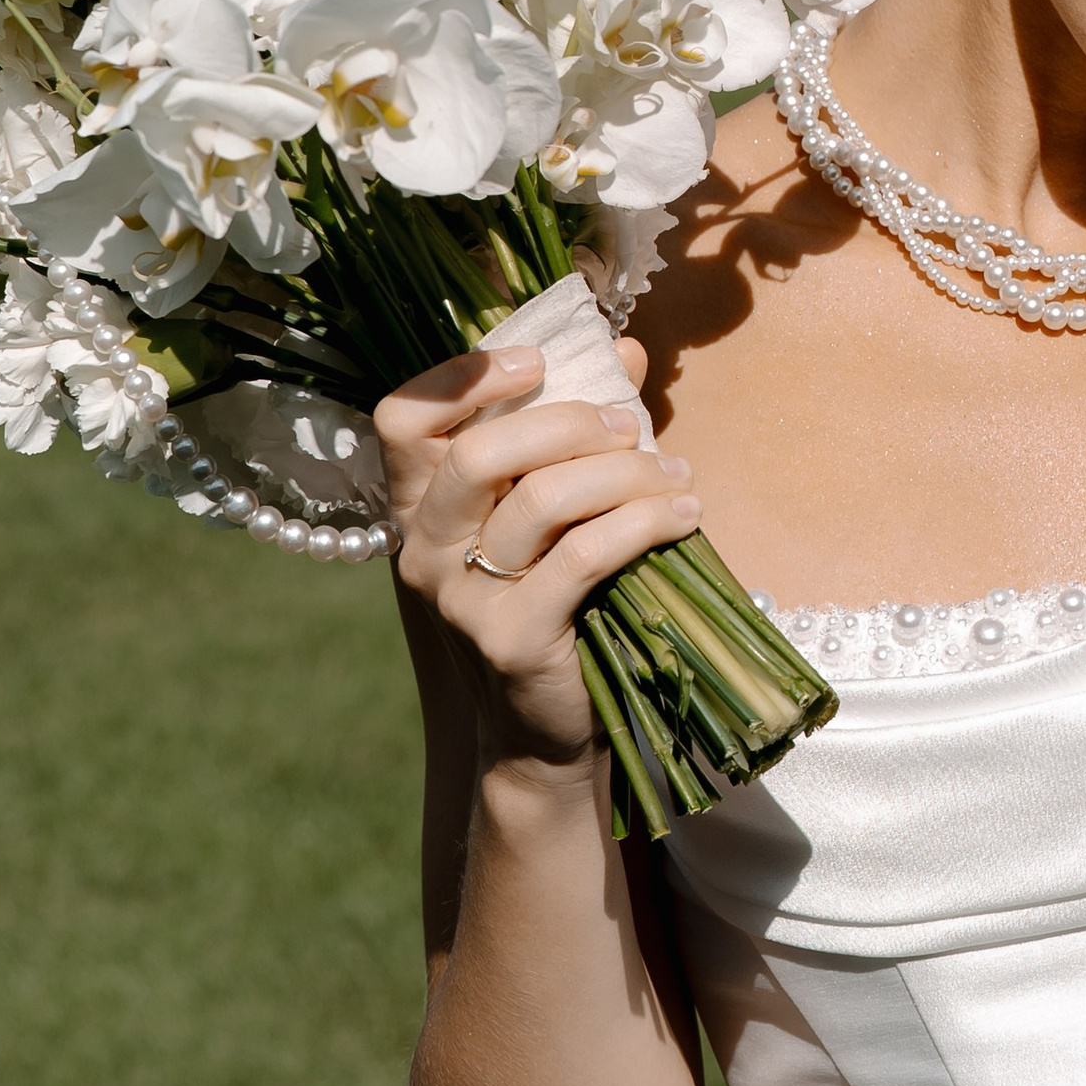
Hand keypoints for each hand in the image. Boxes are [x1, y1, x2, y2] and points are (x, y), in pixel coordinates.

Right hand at [376, 344, 700, 768]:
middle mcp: (424, 552)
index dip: (460, 377)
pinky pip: (584, 556)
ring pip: (543, 501)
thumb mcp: (552, 521)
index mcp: (420, 511)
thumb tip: (627, 349)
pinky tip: (684, 519)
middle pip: (479, 453)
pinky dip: (644, 524)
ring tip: (676, 478)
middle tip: (630, 430)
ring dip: (625, 475)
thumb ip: (579, 433)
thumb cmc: (556, 608)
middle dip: (568, 424)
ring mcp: (461, 599)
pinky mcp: (512, 639)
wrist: (543, 736)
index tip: (535, 362)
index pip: (401, 421)